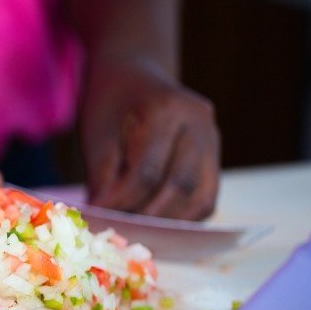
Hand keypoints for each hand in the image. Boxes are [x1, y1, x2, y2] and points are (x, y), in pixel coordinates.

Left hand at [79, 58, 219, 219]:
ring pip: (201, 198)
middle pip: (180, 186)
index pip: (147, 170)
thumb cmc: (109, 103)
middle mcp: (199, 122)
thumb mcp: (95, 132)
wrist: (133, 74)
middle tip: (120, 235)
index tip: (101, 220)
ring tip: (137, 235)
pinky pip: (206, 198)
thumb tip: (104, 219)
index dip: (123, 202)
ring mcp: (213, 139)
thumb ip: (101, 175)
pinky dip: (182, 218)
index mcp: (166, 108)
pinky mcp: (215, 158)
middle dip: (148, 218)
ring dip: (170, 224)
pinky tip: (155, 225)